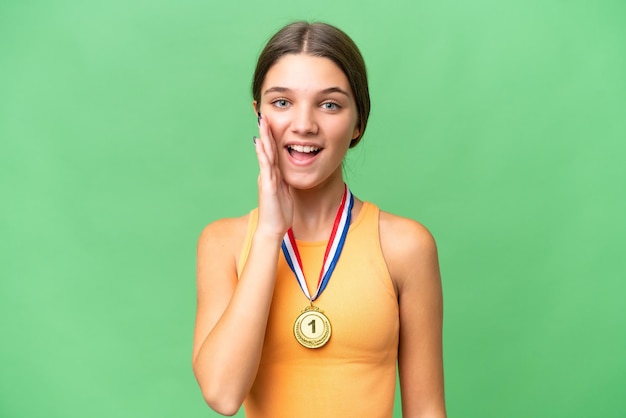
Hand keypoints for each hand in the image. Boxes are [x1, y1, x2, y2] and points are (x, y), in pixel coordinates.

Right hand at [254, 114, 292, 239]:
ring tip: (261, 121)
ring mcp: (267, 178)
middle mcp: (268, 173)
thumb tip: (288, 173)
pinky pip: (265, 165)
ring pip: (265, 153)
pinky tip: (259, 142)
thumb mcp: (285, 193)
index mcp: (273, 174)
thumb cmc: (280, 213)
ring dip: (264, 136)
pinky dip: (263, 153)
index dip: (272, 136)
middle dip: (266, 131)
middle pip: (267, 148)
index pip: (272, 151)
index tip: (270, 122)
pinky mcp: (268, 184)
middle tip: (262, 114)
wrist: (272, 229)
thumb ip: (285, 181)